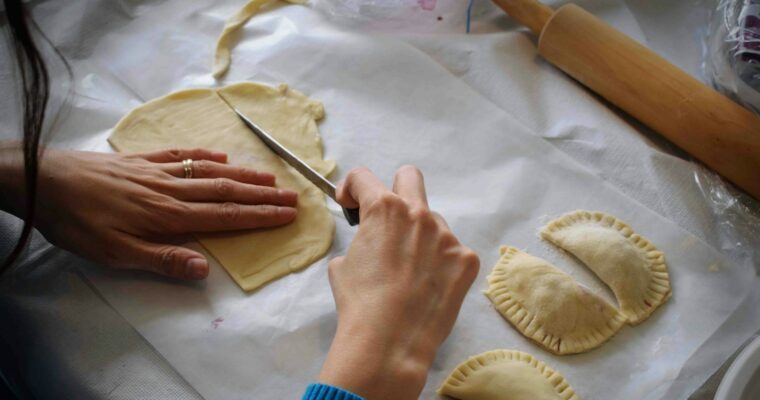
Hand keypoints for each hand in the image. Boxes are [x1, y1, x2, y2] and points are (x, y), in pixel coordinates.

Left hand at [4, 146, 297, 279]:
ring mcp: (157, 171)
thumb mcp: (114, 253)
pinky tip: (220, 157)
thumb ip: (161, 259)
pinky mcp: (141, 160)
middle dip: (262, 195)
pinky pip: (181, 155)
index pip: (224, 216)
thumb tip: (205, 270)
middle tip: (293, 195)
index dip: (259, 216)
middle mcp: (171, 189)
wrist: (44, 181)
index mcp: (169, 215)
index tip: (287, 214)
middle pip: (225, 191)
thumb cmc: (78, 223)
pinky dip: (205, 156)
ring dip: (243, 175)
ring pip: (209, 171)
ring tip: (269, 177)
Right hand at [318, 166, 479, 399]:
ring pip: (432, 222)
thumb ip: (358, 241)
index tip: (350, 204)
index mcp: (383, 209)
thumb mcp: (341, 266)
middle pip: (409, 177)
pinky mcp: (466, 260)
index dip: (351, 188)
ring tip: (408, 273)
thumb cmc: (359, 304)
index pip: (364, 177)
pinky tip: (428, 287)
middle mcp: (419, 214)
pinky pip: (451, 251)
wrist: (389, 343)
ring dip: (419, 237)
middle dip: (394, 190)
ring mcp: (446, 236)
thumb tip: (368, 244)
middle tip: (388, 219)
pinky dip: (439, 264)